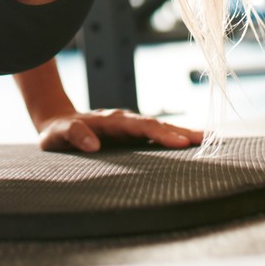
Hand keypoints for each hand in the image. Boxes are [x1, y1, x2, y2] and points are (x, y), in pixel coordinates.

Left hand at [37, 109, 203, 152]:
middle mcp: (124, 122)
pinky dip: (173, 138)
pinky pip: (154, 135)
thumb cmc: (57, 132)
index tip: (180, 142)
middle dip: (179, 132)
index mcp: (110, 121)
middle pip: (155, 125)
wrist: (58, 123)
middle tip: (204, 140)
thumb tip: (92, 144)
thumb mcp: (57, 135)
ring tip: (206, 139)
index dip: (159, 133)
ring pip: (158, 128)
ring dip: (181, 133)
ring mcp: (129, 128)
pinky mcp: (130, 136)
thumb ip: (73, 135)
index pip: (139, 126)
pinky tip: (190, 144)